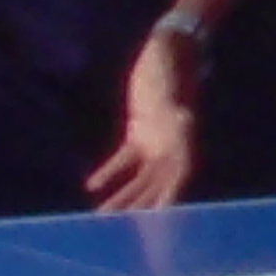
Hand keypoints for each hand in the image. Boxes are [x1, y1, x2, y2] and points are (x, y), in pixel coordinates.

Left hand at [87, 27, 205, 210]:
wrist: (169, 48)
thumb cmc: (172, 59)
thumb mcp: (172, 77)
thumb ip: (174, 98)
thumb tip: (183, 116)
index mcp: (183, 134)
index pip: (180, 172)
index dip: (170, 194)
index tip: (161, 215)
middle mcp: (172, 143)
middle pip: (158, 182)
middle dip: (143, 205)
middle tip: (125, 227)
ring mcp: (156, 140)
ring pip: (141, 177)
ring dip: (124, 195)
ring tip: (103, 215)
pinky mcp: (139, 133)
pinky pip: (125, 160)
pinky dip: (110, 173)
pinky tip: (93, 186)